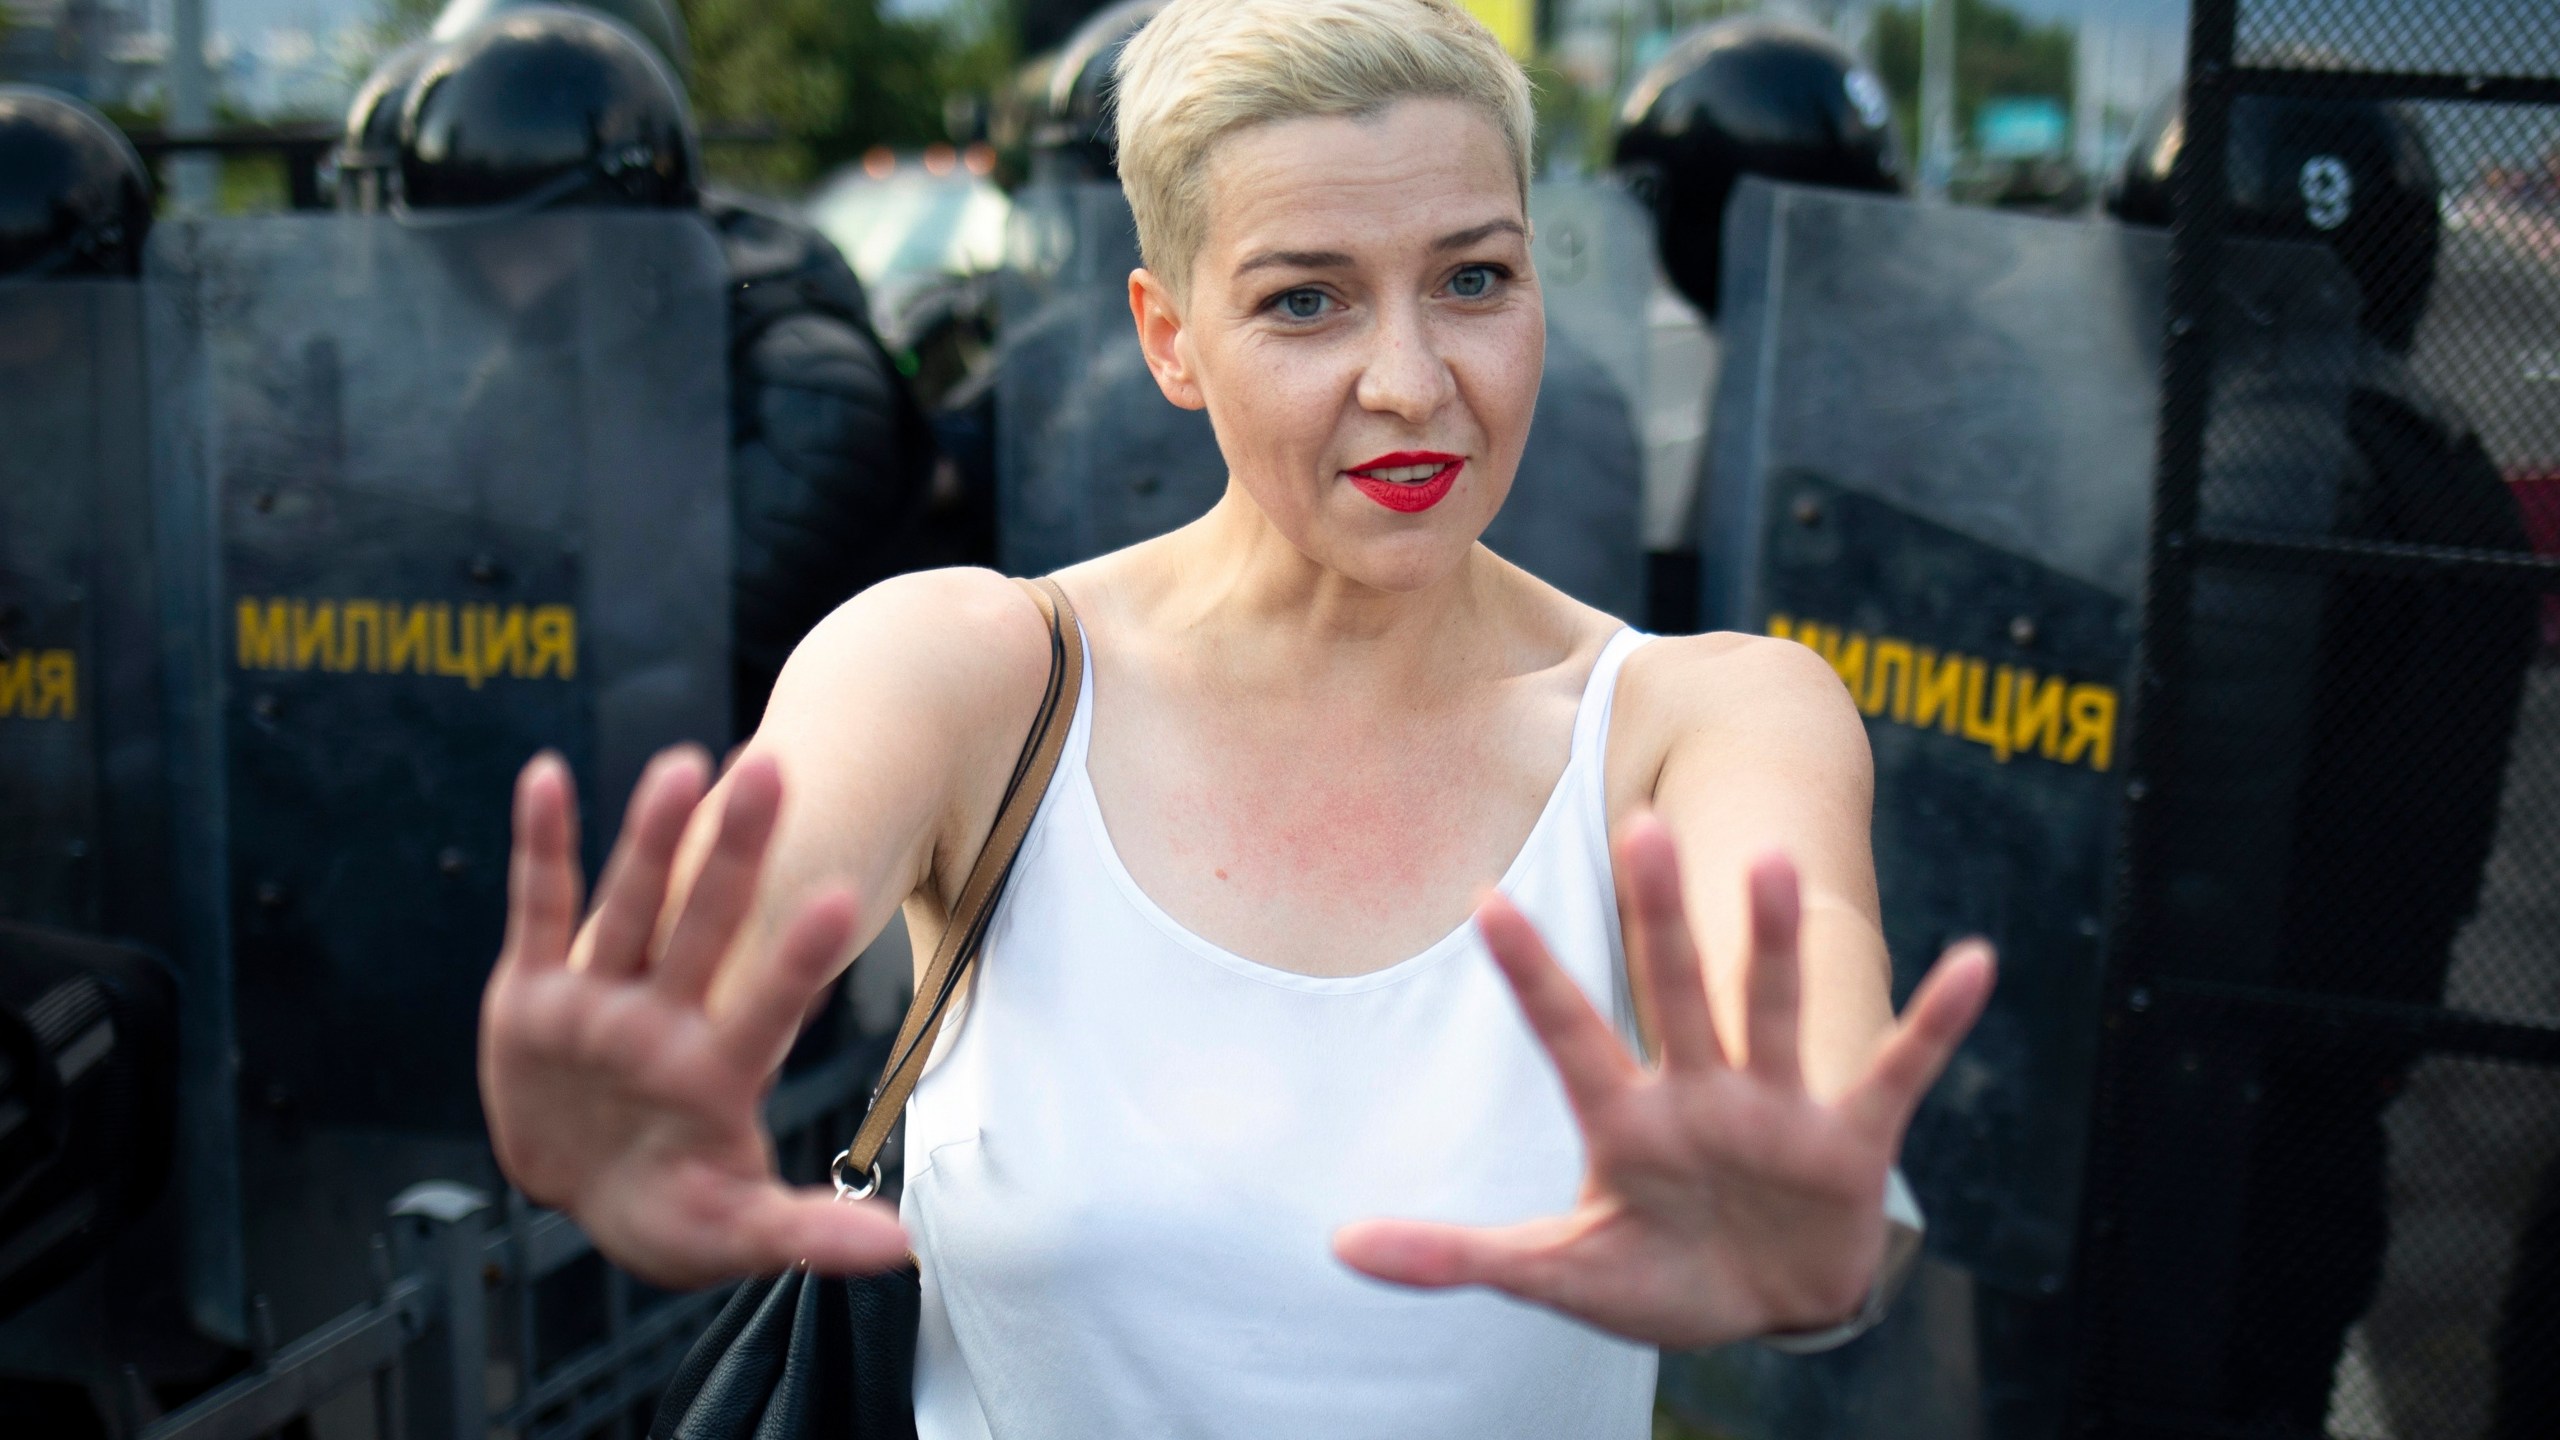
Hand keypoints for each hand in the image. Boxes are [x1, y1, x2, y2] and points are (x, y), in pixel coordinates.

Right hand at [478, 748, 909, 1289]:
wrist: (586, 1192)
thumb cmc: (671, 1209)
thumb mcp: (734, 1232)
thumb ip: (807, 1233)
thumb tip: (902, 1250)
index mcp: (718, 1069)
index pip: (768, 1005)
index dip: (797, 959)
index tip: (842, 900)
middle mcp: (664, 1018)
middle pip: (706, 925)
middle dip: (736, 853)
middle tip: (772, 769)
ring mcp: (601, 997)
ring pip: (632, 904)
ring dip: (652, 835)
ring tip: (682, 764)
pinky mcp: (536, 991)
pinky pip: (541, 908)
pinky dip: (542, 844)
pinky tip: (547, 778)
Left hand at [1334, 815, 1992, 1347]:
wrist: (1764, 1307)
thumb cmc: (1656, 1275)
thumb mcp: (1556, 1274)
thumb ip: (1457, 1255)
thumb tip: (1338, 1246)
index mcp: (1624, 1118)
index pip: (1567, 1032)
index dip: (1529, 974)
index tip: (1482, 901)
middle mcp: (1700, 1091)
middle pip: (1674, 990)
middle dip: (1659, 917)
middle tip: (1640, 828)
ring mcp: (1778, 1108)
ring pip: (1775, 1009)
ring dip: (1777, 943)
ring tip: (1775, 859)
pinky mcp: (1851, 1140)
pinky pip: (1897, 1069)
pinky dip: (1934, 1022)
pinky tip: (1973, 962)